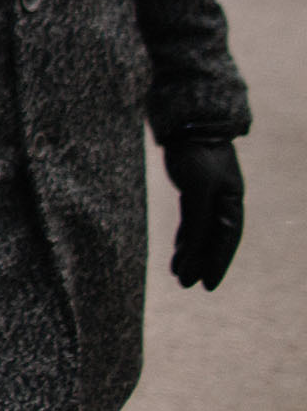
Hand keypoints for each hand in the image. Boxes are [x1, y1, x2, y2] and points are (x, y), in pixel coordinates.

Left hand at [164, 138, 243, 290]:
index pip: (225, 239)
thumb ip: (198, 217)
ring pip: (202, 232)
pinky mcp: (194, 190)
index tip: (208, 285)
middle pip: (214, 239)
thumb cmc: (197, 154)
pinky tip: (179, 252)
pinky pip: (192, 221)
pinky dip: (186, 237)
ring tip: (178, 274)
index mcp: (231, 201)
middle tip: (189, 285)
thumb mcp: (198, 187)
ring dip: (191, 253)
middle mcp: (223, 201)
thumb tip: (197, 247)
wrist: (188, 125)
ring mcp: (209, 196)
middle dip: (203, 263)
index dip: (217, 263)